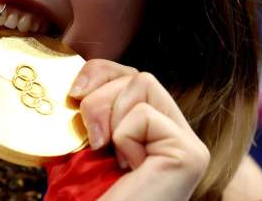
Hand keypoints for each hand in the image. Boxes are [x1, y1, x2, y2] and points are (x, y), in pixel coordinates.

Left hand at [69, 60, 209, 200]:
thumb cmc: (92, 196)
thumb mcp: (85, 146)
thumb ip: (94, 112)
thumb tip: (78, 81)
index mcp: (153, 133)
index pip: (131, 77)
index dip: (100, 73)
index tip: (73, 93)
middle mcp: (177, 136)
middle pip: (137, 75)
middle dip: (98, 94)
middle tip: (90, 135)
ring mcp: (188, 145)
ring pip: (142, 83)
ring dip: (108, 115)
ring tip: (108, 153)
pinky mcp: (189, 153)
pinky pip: (143, 114)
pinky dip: (123, 137)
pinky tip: (128, 168)